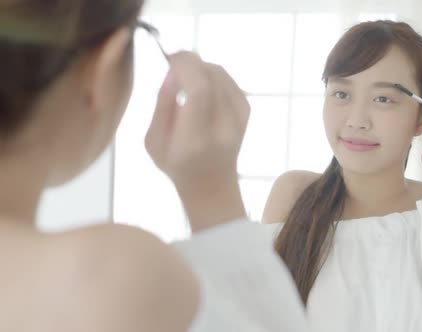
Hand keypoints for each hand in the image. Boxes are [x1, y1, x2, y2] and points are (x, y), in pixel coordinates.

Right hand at [145, 51, 249, 230]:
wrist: (213, 185)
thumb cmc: (176, 165)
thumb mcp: (154, 141)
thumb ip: (162, 105)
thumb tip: (173, 72)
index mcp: (196, 139)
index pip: (199, 91)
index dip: (185, 66)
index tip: (168, 58)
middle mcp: (223, 127)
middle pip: (212, 78)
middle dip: (190, 62)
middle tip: (173, 62)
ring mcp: (239, 120)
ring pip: (221, 75)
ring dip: (201, 66)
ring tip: (185, 75)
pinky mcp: (246, 112)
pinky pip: (229, 80)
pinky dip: (213, 74)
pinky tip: (201, 84)